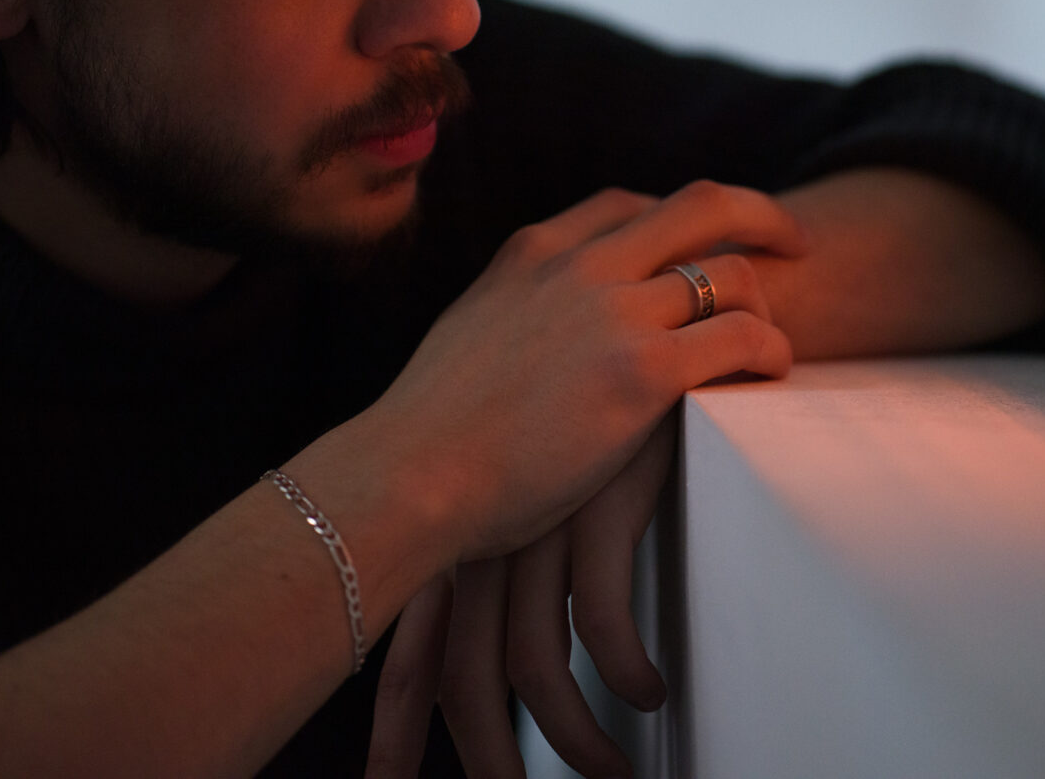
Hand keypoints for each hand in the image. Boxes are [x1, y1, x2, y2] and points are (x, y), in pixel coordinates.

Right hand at [363, 180, 798, 564]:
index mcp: (534, 251)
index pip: (629, 202)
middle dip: (760, 217)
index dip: (680, 220)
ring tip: (775, 339)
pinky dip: (770, 348)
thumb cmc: (430, 437)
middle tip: (795, 243)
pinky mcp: (644, 371)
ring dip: (766, 302)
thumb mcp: (471, 335)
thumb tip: (541, 339)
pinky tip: (772, 371)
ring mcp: (614, 312)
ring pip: (731, 273)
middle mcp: (580, 265)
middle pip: (702, 205)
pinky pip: (740, 336)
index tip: (705, 244)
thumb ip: (520, 316)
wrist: (408, 476)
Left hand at [371, 417, 675, 778]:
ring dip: (575, 739)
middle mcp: (489, 527)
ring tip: (612, 773)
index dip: (394, 721)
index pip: (415, 641)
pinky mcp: (601, 504)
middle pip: (463, 671)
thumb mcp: (544, 461)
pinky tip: (651, 693)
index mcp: (465, 522)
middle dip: (482, 753)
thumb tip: (497, 601)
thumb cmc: (600, 388)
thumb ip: (515, 521)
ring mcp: (542, 519)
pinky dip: (625, 671)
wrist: (644, 312)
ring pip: (537, 664)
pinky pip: (606, 621)